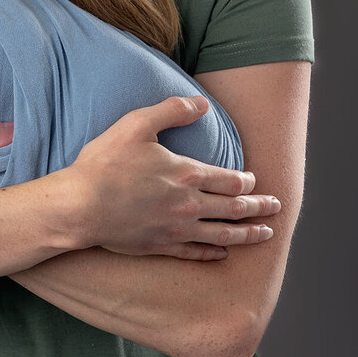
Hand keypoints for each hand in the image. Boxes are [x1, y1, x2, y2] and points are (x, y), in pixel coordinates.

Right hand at [64, 96, 280, 259]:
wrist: (80, 205)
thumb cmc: (105, 163)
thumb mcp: (136, 125)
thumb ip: (171, 110)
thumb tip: (202, 102)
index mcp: (186, 174)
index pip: (229, 180)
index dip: (246, 181)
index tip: (255, 180)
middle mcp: (189, 205)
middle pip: (234, 208)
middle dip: (259, 207)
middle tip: (276, 207)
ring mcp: (177, 229)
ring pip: (223, 234)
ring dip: (248, 234)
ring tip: (265, 233)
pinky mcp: (161, 246)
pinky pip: (197, 253)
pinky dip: (215, 253)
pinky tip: (224, 254)